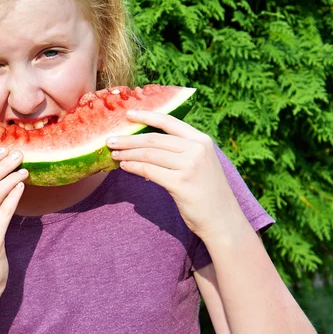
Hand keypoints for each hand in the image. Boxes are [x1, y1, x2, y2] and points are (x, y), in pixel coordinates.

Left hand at [106, 110, 242, 239]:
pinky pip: (149, 170)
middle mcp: (197, 149)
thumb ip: (179, 151)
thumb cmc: (207, 192)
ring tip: (114, 154)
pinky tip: (124, 167)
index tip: (128, 114)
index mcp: (201, 140)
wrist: (222, 219)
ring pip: (149, 154)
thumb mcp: (199, 164)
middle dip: (129, 139)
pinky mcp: (180, 183)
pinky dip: (133, 167)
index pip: (169, 121)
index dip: (146, 116)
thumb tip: (144, 146)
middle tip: (110, 140)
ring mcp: (189, 166)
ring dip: (127, 154)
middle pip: (154, 138)